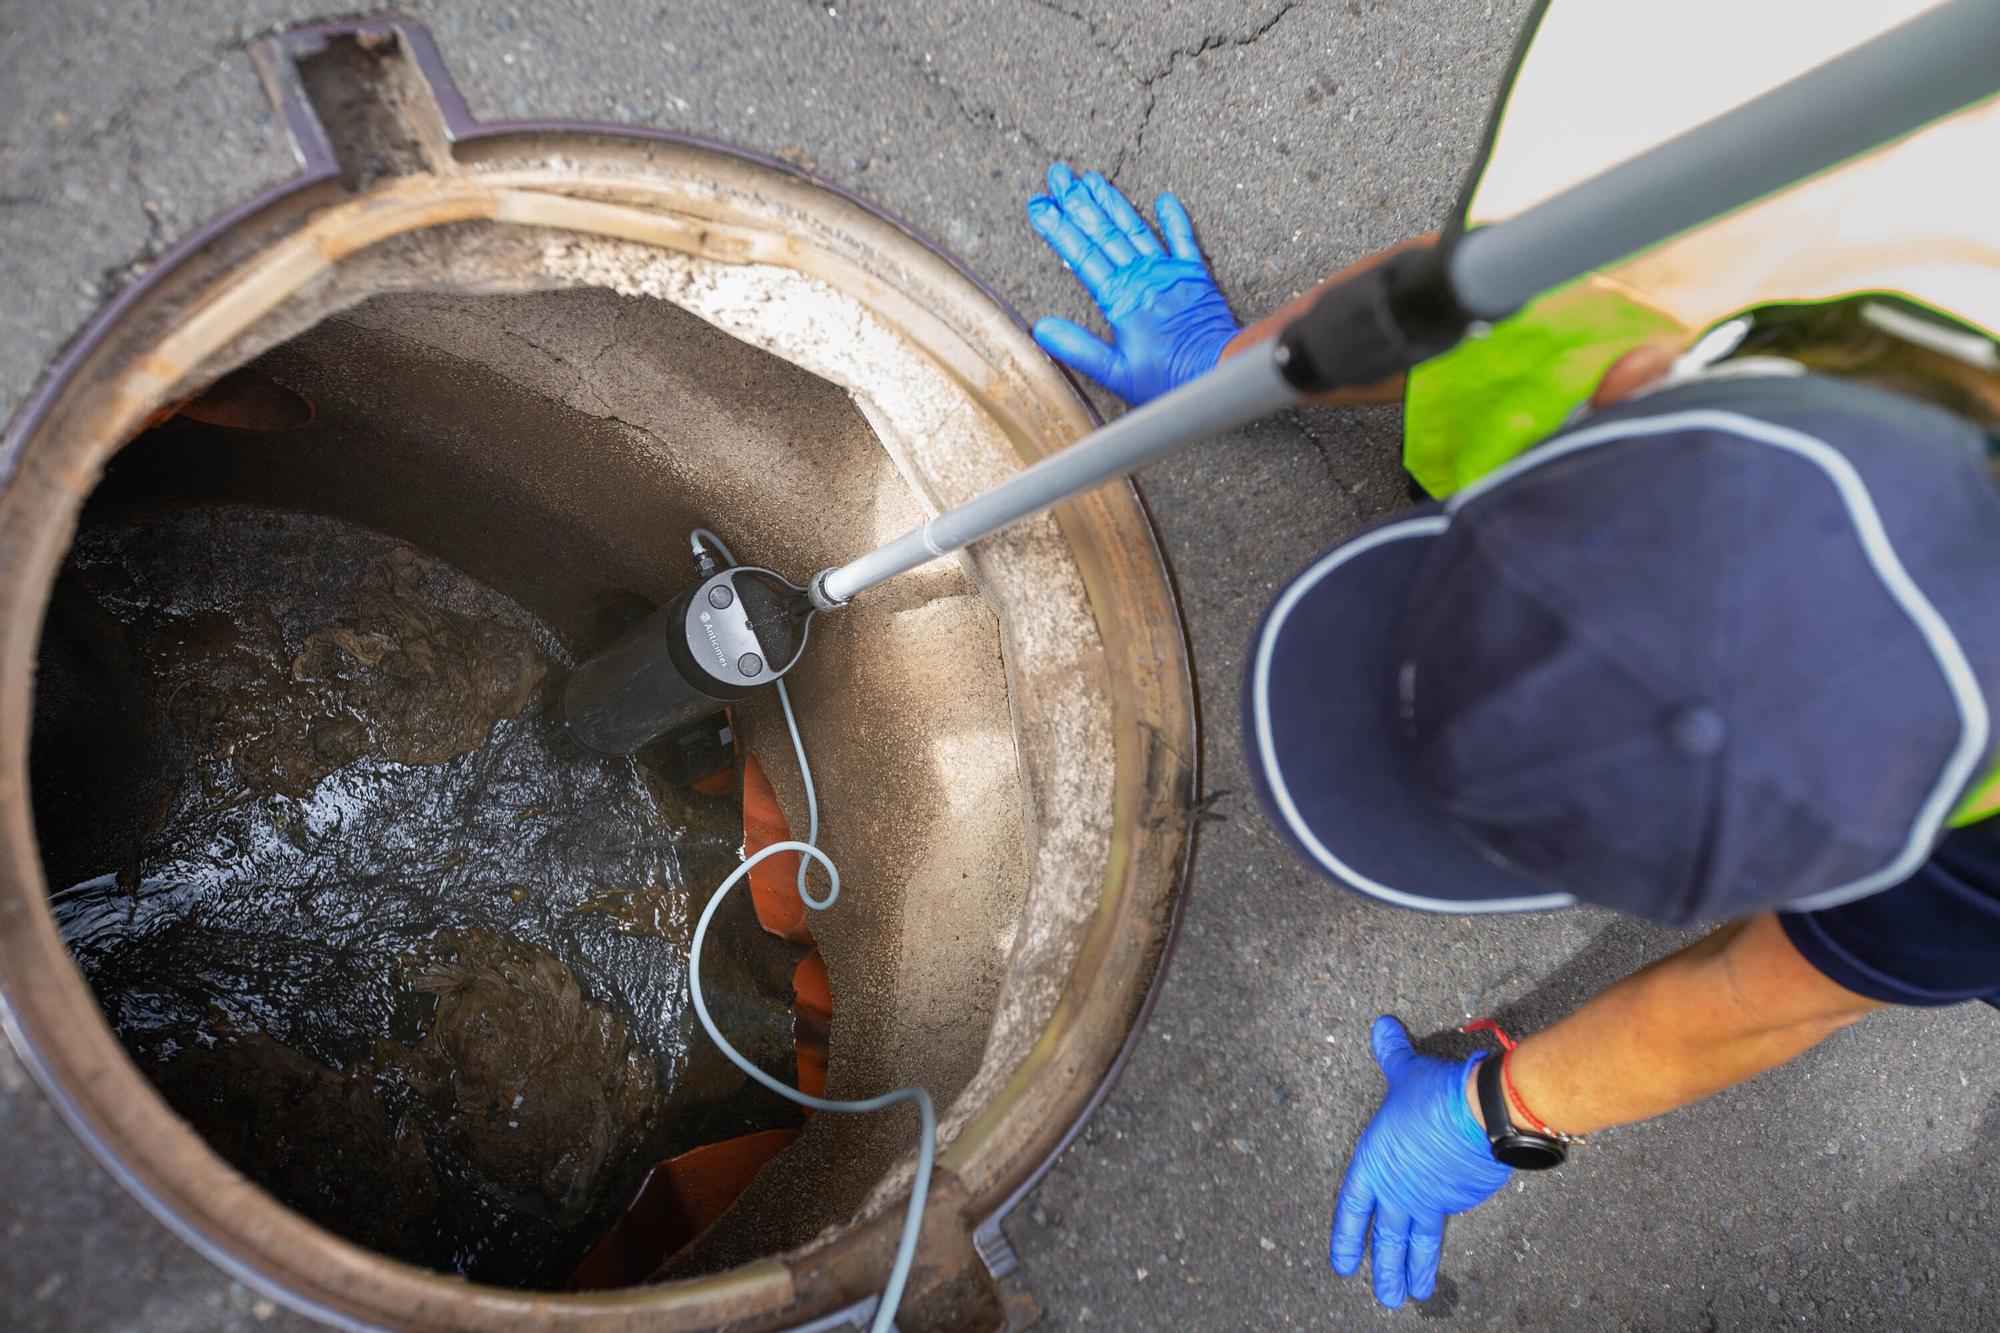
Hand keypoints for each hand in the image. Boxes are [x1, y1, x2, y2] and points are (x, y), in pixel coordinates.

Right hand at [1026, 162, 1239, 404]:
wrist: (1220, 369)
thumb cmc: (1169, 378)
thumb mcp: (1116, 373)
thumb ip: (1079, 348)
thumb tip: (1042, 328)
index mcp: (1120, 297)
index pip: (1081, 254)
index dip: (1058, 227)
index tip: (1039, 204)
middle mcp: (1142, 276)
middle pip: (1103, 231)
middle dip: (1078, 201)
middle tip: (1058, 175)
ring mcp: (1169, 271)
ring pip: (1134, 228)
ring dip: (1111, 202)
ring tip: (1091, 178)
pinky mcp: (1194, 275)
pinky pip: (1183, 239)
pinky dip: (1174, 218)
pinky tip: (1164, 199)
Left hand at [1331, 1016, 1511, 1307]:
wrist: (1482, 1114)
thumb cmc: (1435, 1093)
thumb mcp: (1406, 1071)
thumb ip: (1391, 1053)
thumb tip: (1380, 1025)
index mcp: (1375, 1164)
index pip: (1352, 1207)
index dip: (1346, 1236)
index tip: (1342, 1264)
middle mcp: (1398, 1189)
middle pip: (1386, 1237)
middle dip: (1383, 1268)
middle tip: (1382, 1296)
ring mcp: (1430, 1199)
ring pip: (1417, 1243)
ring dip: (1412, 1271)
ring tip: (1409, 1295)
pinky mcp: (1460, 1200)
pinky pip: (1448, 1223)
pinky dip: (1442, 1242)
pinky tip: (1442, 1252)